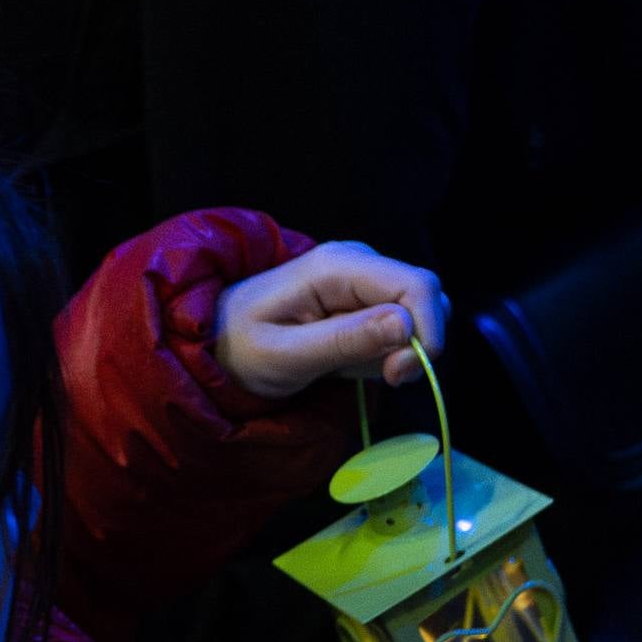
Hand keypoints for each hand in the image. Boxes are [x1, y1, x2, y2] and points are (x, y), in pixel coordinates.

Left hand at [215, 241, 450, 400]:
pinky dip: (383, 353)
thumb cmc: (239, 349)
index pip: (417, 285)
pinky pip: (397, 326)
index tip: (400, 374)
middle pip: (425, 297)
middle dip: (416, 345)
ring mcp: (362, 279)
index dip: (426, 331)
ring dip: (397, 352)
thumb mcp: (286, 355)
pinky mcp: (362, 299)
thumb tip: (406, 325)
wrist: (215, 341)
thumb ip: (345, 341)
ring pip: (416, 315)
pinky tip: (346, 362)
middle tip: (383, 379)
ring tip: (348, 369)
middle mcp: (358, 262)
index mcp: (338, 266)